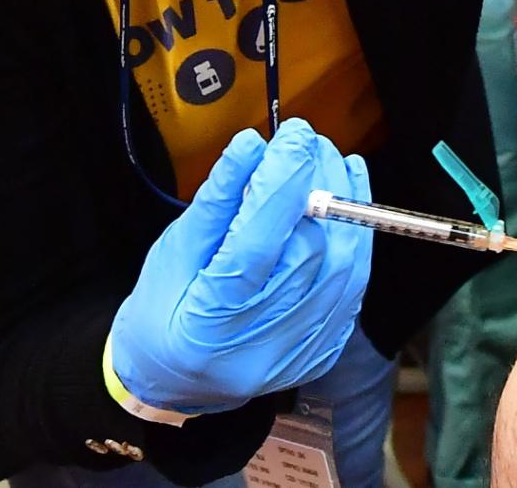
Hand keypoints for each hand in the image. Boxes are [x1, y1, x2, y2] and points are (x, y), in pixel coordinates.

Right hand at [109, 119, 372, 413]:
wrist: (174, 381)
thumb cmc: (162, 314)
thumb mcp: (172, 252)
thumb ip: (217, 200)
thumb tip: (252, 147)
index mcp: (208, 323)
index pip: (258, 242)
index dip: (282, 182)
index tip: (293, 136)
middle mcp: (260, 346)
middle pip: (312, 252)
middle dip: (317, 185)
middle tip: (308, 142)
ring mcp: (298, 353)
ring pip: (344, 266)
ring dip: (345, 205)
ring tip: (330, 162)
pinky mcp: (324, 349)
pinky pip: (354, 284)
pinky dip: (354, 236)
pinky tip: (347, 200)